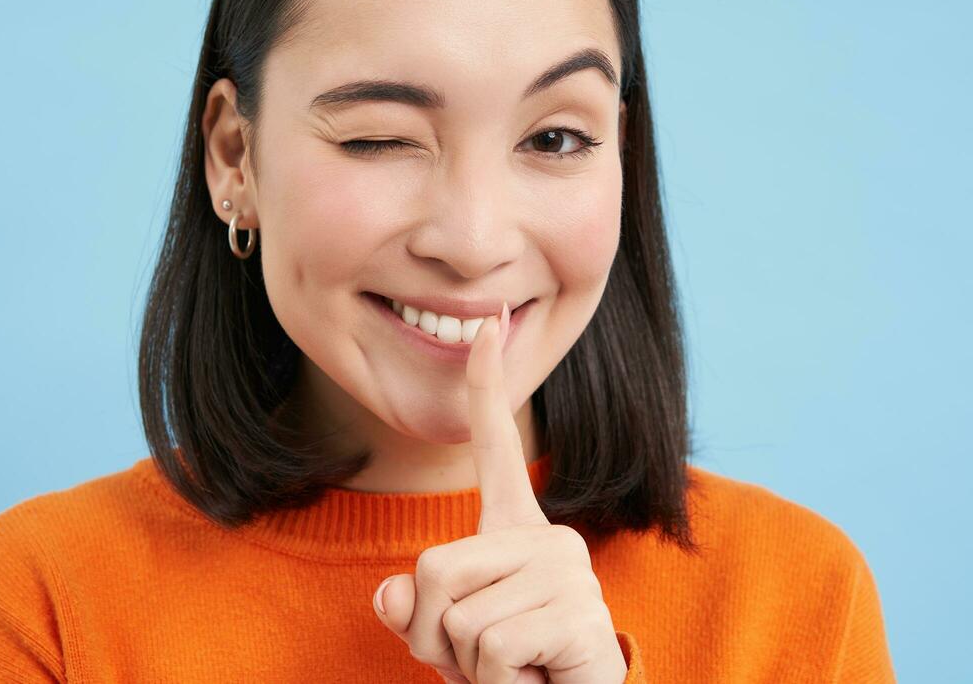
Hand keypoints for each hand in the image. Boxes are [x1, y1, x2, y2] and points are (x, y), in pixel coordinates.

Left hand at [372, 302, 627, 683]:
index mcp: (518, 531)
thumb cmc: (511, 674)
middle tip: (484, 661)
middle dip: (434, 634)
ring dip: (466, 666)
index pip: (498, 448)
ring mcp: (570, 573)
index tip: (486, 325)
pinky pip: (490, 647)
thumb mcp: (446, 638)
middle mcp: (549, 538)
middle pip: (434, 568)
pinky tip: (533, 682)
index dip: (486, 388)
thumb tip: (391, 596)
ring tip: (515, 673)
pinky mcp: (581, 617)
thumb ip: (413, 609)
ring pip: (457, 616)